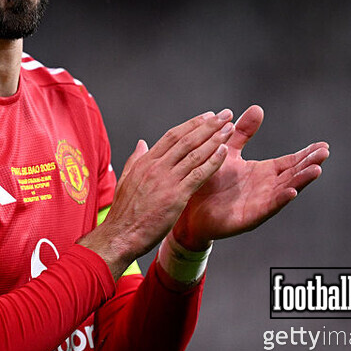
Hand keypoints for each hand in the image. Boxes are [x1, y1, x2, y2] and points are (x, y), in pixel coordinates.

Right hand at [78, 110, 234, 278]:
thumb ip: (136, 159)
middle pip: (186, 139)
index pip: (172, 135)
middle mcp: (156, 166)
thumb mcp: (126, 179)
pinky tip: (225, 152)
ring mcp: (166, 180)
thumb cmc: (124, 212)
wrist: (120, 235)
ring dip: (214, 139)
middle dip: (208, 125)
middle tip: (225, 115)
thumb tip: (142, 142)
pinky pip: (198, 174)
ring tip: (230, 128)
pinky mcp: (176, 197)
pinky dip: (213, 161)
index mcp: (145, 161)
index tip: (208, 116)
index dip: (192, 124)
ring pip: (194, 153)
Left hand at [167, 105, 328, 251]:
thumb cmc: (210, 181)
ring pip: (285, 190)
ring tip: (316, 170)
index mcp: (262, 172)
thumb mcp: (228, 151)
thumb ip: (243, 133)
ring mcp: (259, 203)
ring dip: (300, 181)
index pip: (290, 161)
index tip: (323, 145)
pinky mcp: (249, 217)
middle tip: (325, 152)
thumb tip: (257, 109)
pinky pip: (267, 207)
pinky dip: (280, 200)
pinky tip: (290, 192)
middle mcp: (265, 187)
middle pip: (293, 174)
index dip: (306, 154)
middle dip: (309, 163)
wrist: (189, 208)